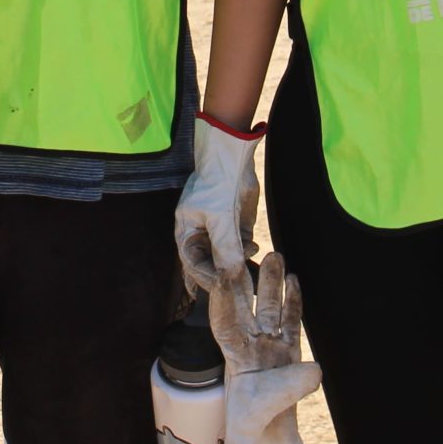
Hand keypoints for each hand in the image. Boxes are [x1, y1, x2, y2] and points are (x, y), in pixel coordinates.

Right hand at [173, 115, 259, 293]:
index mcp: (187, 232)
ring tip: (250, 269)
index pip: (194, 264)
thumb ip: (225, 247)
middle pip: (210, 265)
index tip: (224, 286)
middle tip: (240, 286)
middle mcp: (201, 235)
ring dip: (238, 265)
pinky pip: (240, 249)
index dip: (207, 277)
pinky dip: (247, 253)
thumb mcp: (220, 216)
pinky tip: (255, 248)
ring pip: (227, 259)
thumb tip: (231, 276)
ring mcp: (220, 232)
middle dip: (225, 275)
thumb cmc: (218, 183)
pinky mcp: (236, 228)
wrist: (235, 157)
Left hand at [208, 253, 319, 443]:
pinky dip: (293, 301)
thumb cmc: (251, 429)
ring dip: (271, 283)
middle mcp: (250, 346)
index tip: (219, 278)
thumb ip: (280, 398)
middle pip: (246, 307)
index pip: (225, 326)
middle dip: (245, 282)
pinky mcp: (288, 350)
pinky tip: (295, 279)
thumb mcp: (255, 424)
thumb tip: (312, 373)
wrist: (266, 437)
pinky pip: (291, 320)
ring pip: (269, 308)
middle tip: (242, 252)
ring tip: (275, 255)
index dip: (222, 303)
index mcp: (234, 359)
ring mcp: (269, 346)